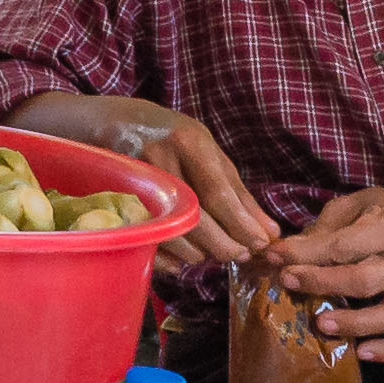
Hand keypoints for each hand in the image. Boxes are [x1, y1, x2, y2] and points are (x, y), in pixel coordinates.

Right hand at [119, 108, 284, 265]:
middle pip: (194, 216)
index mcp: (189, 143)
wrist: (116, 121)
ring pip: (170, 232)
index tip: (260, 243)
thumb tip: (269, 231)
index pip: (218, 192)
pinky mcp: (115, 202)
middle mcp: (159, 159)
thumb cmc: (173, 139)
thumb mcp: (208, 153)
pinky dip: (167, 258)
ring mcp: (133, 181)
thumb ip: (238, 192)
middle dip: (223, 244)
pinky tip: (183, 261)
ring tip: (213, 254)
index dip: (241, 223)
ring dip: (198, 252)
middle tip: (240, 255)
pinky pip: (145, 239)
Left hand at [273, 191, 383, 361]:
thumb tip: (284, 255)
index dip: (305, 253)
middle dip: (323, 284)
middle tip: (289, 283)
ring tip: (321, 325)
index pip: (344, 246)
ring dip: (355, 324)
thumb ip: (321, 231)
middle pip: (366, 280)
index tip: (274, 257)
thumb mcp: (350, 209)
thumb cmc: (377, 216)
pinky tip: (361, 352)